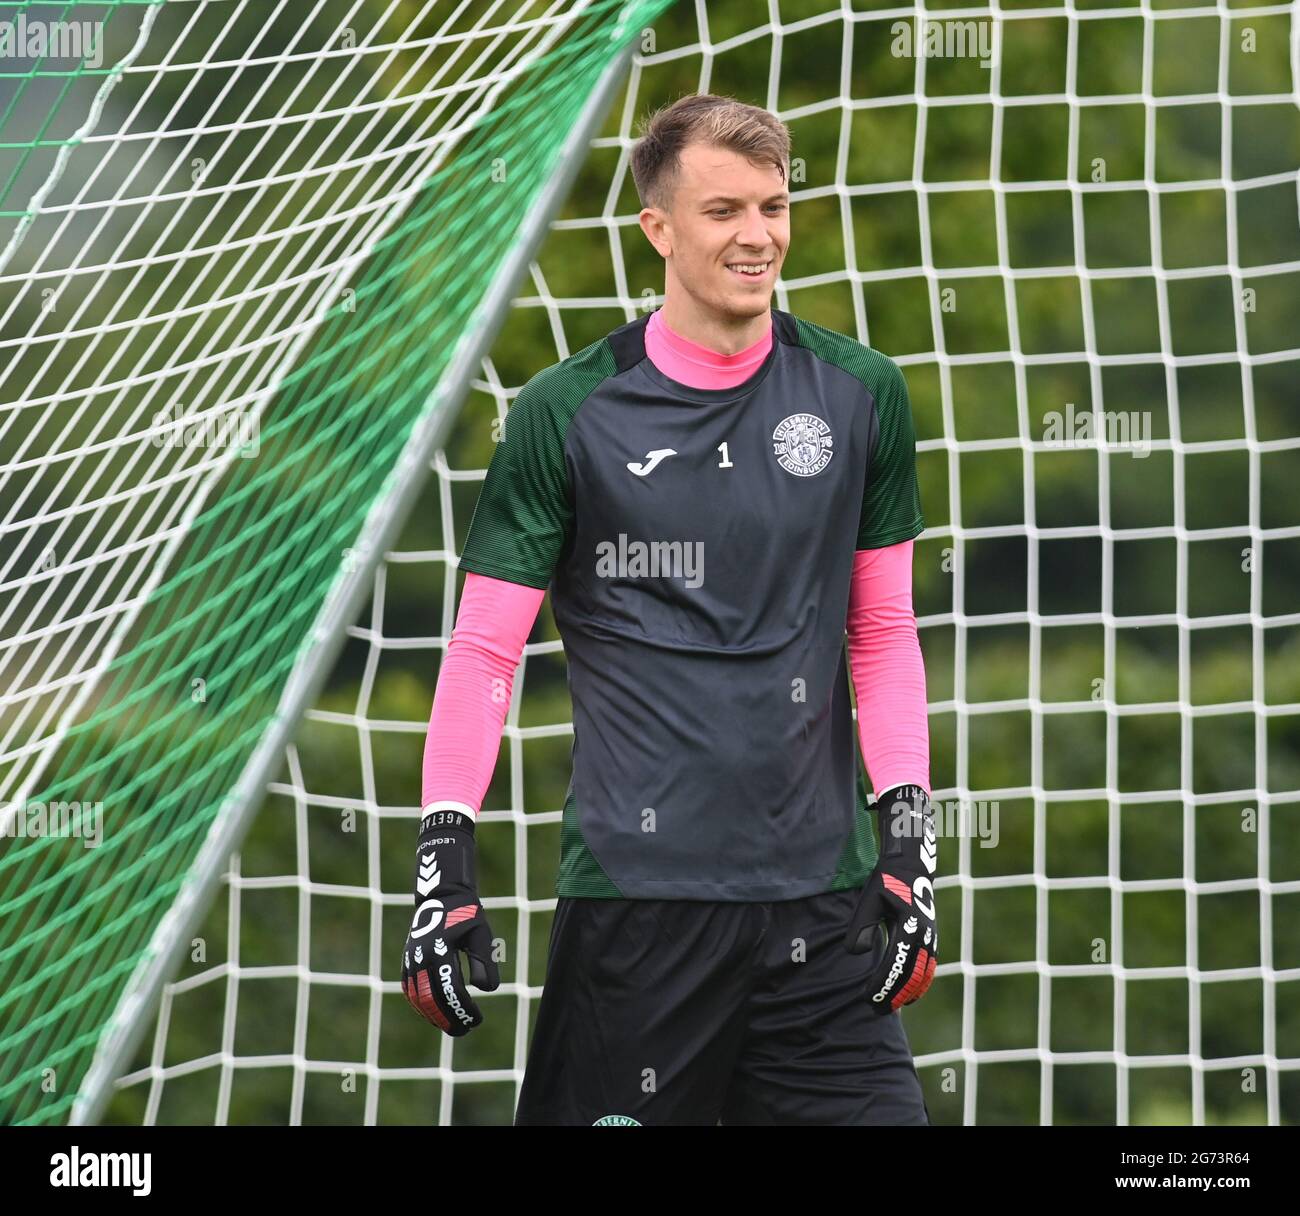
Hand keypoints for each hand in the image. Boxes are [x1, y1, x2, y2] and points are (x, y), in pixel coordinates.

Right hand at [400, 809, 499, 1034]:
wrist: (441, 895)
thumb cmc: (466, 913)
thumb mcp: (481, 934)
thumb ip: (484, 960)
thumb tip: (487, 990)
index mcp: (439, 949)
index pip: (451, 990)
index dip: (463, 1009)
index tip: (477, 1020)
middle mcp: (420, 957)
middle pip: (432, 999)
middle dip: (448, 1018)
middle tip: (465, 1030)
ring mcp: (410, 960)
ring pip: (417, 998)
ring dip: (434, 1016)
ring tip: (452, 1027)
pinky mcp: (406, 961)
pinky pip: (410, 990)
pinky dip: (421, 1005)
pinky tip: (435, 1015)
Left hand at [845, 784, 937, 1013]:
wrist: (911, 868)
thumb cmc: (886, 882)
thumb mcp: (869, 900)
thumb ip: (861, 926)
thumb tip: (856, 954)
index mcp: (909, 928)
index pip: (893, 966)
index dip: (880, 986)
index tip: (866, 998)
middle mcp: (924, 937)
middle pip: (910, 977)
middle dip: (892, 996)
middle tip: (875, 1011)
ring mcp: (931, 940)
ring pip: (922, 976)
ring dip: (906, 995)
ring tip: (888, 1009)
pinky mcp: (931, 940)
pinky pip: (928, 969)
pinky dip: (918, 986)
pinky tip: (907, 997)